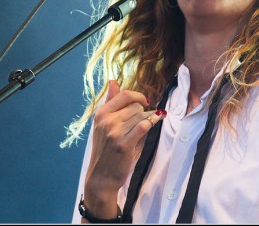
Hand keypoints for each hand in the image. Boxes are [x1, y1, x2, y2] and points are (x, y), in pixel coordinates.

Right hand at [83, 80, 166, 217]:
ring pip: (140, 115)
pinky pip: (144, 125)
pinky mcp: (124, 144)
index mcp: (101, 114)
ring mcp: (114, 132)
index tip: (144, 102)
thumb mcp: (103, 123)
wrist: (101, 176)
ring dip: (147, 119)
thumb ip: (111, 102)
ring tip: (143, 128)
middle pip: (134, 106)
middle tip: (141, 121)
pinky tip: (158, 119)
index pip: (124, 95)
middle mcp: (106, 120)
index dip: (137, 96)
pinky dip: (153, 121)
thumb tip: (113, 81)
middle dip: (142, 111)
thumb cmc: (105, 149)